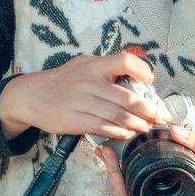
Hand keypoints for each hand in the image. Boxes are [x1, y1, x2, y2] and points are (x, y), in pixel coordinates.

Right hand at [0, 51, 170, 140]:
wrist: (33, 96)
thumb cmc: (64, 80)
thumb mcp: (84, 64)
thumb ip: (108, 67)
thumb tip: (139, 72)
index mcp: (93, 65)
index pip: (125, 62)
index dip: (142, 72)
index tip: (150, 83)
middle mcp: (89, 82)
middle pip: (128, 98)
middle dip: (149, 110)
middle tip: (161, 117)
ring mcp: (82, 103)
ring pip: (119, 117)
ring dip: (138, 124)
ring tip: (147, 127)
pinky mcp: (76, 121)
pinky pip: (104, 128)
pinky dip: (120, 132)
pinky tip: (128, 133)